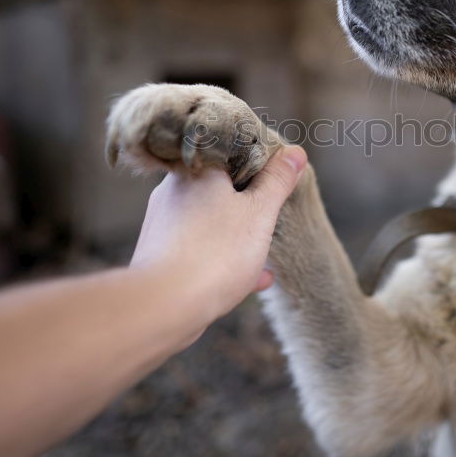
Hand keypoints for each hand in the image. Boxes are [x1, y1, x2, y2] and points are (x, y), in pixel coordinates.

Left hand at [130, 144, 306, 323]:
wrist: (164, 305)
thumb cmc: (215, 253)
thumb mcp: (259, 212)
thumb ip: (277, 181)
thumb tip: (295, 152)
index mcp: (196, 170)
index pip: (230, 151)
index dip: (259, 163)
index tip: (278, 178)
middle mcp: (173, 190)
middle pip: (219, 188)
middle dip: (249, 204)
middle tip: (273, 216)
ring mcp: (164, 223)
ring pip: (210, 221)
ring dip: (238, 234)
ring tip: (264, 252)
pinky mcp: (161, 254)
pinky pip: (199, 248)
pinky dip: (224, 257)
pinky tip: (253, 277)